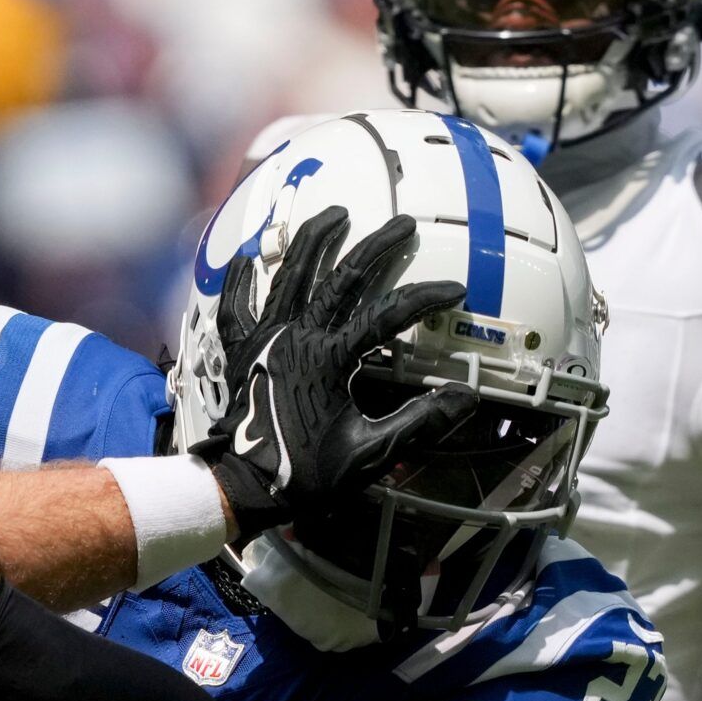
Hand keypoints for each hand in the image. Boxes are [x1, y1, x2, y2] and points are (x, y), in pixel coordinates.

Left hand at [194, 208, 477, 538]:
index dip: (424, 298)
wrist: (241, 485)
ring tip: (334, 214)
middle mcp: (294, 337)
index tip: (453, 288)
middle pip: (340, 278)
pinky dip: (241, 282)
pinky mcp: (239, 351)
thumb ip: (419, 422)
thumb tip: (465, 398)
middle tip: (401, 222)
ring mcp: (263, 339)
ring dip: (313, 243)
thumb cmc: (302, 473)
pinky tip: (248, 258)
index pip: (387, 315)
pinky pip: (237, 308)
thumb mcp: (370, 452)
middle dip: (374, 246)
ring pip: (289, 277)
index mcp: (328, 358)